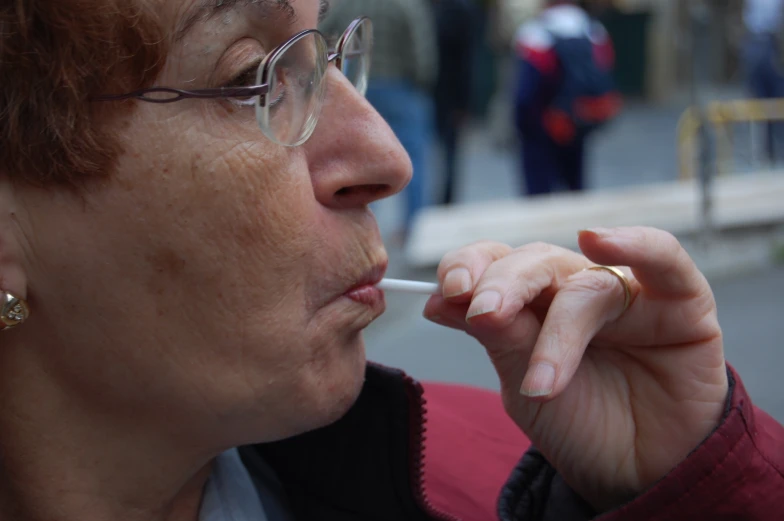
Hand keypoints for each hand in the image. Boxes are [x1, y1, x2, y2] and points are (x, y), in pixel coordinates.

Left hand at [423, 227, 727, 511]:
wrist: (643, 472)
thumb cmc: (581, 424)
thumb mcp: (527, 388)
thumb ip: (499, 339)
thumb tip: (440, 301)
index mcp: (531, 302)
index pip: (494, 265)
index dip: (469, 267)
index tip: (446, 293)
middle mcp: (574, 287)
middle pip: (534, 263)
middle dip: (503, 286)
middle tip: (485, 315)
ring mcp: (626, 290)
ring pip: (584, 281)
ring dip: (559, 323)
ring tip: (540, 379)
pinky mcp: (680, 300)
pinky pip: (663, 258)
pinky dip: (634, 245)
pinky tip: (598, 242)